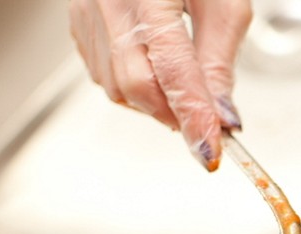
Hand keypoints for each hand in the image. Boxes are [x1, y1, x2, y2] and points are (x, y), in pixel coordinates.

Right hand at [69, 0, 252, 169]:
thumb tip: (223, 117)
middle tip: (204, 122)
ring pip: (114, 86)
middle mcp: (107, 1)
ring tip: (183, 89)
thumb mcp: (223, 1)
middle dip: (173, 114)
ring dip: (154, 103)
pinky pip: (101, 72)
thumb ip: (219, 61)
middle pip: (135, 86)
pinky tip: (153, 71)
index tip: (210, 152)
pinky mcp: (77, 20)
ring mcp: (85, 11)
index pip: (171, 71)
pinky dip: (132, 86)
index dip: (192, 117)